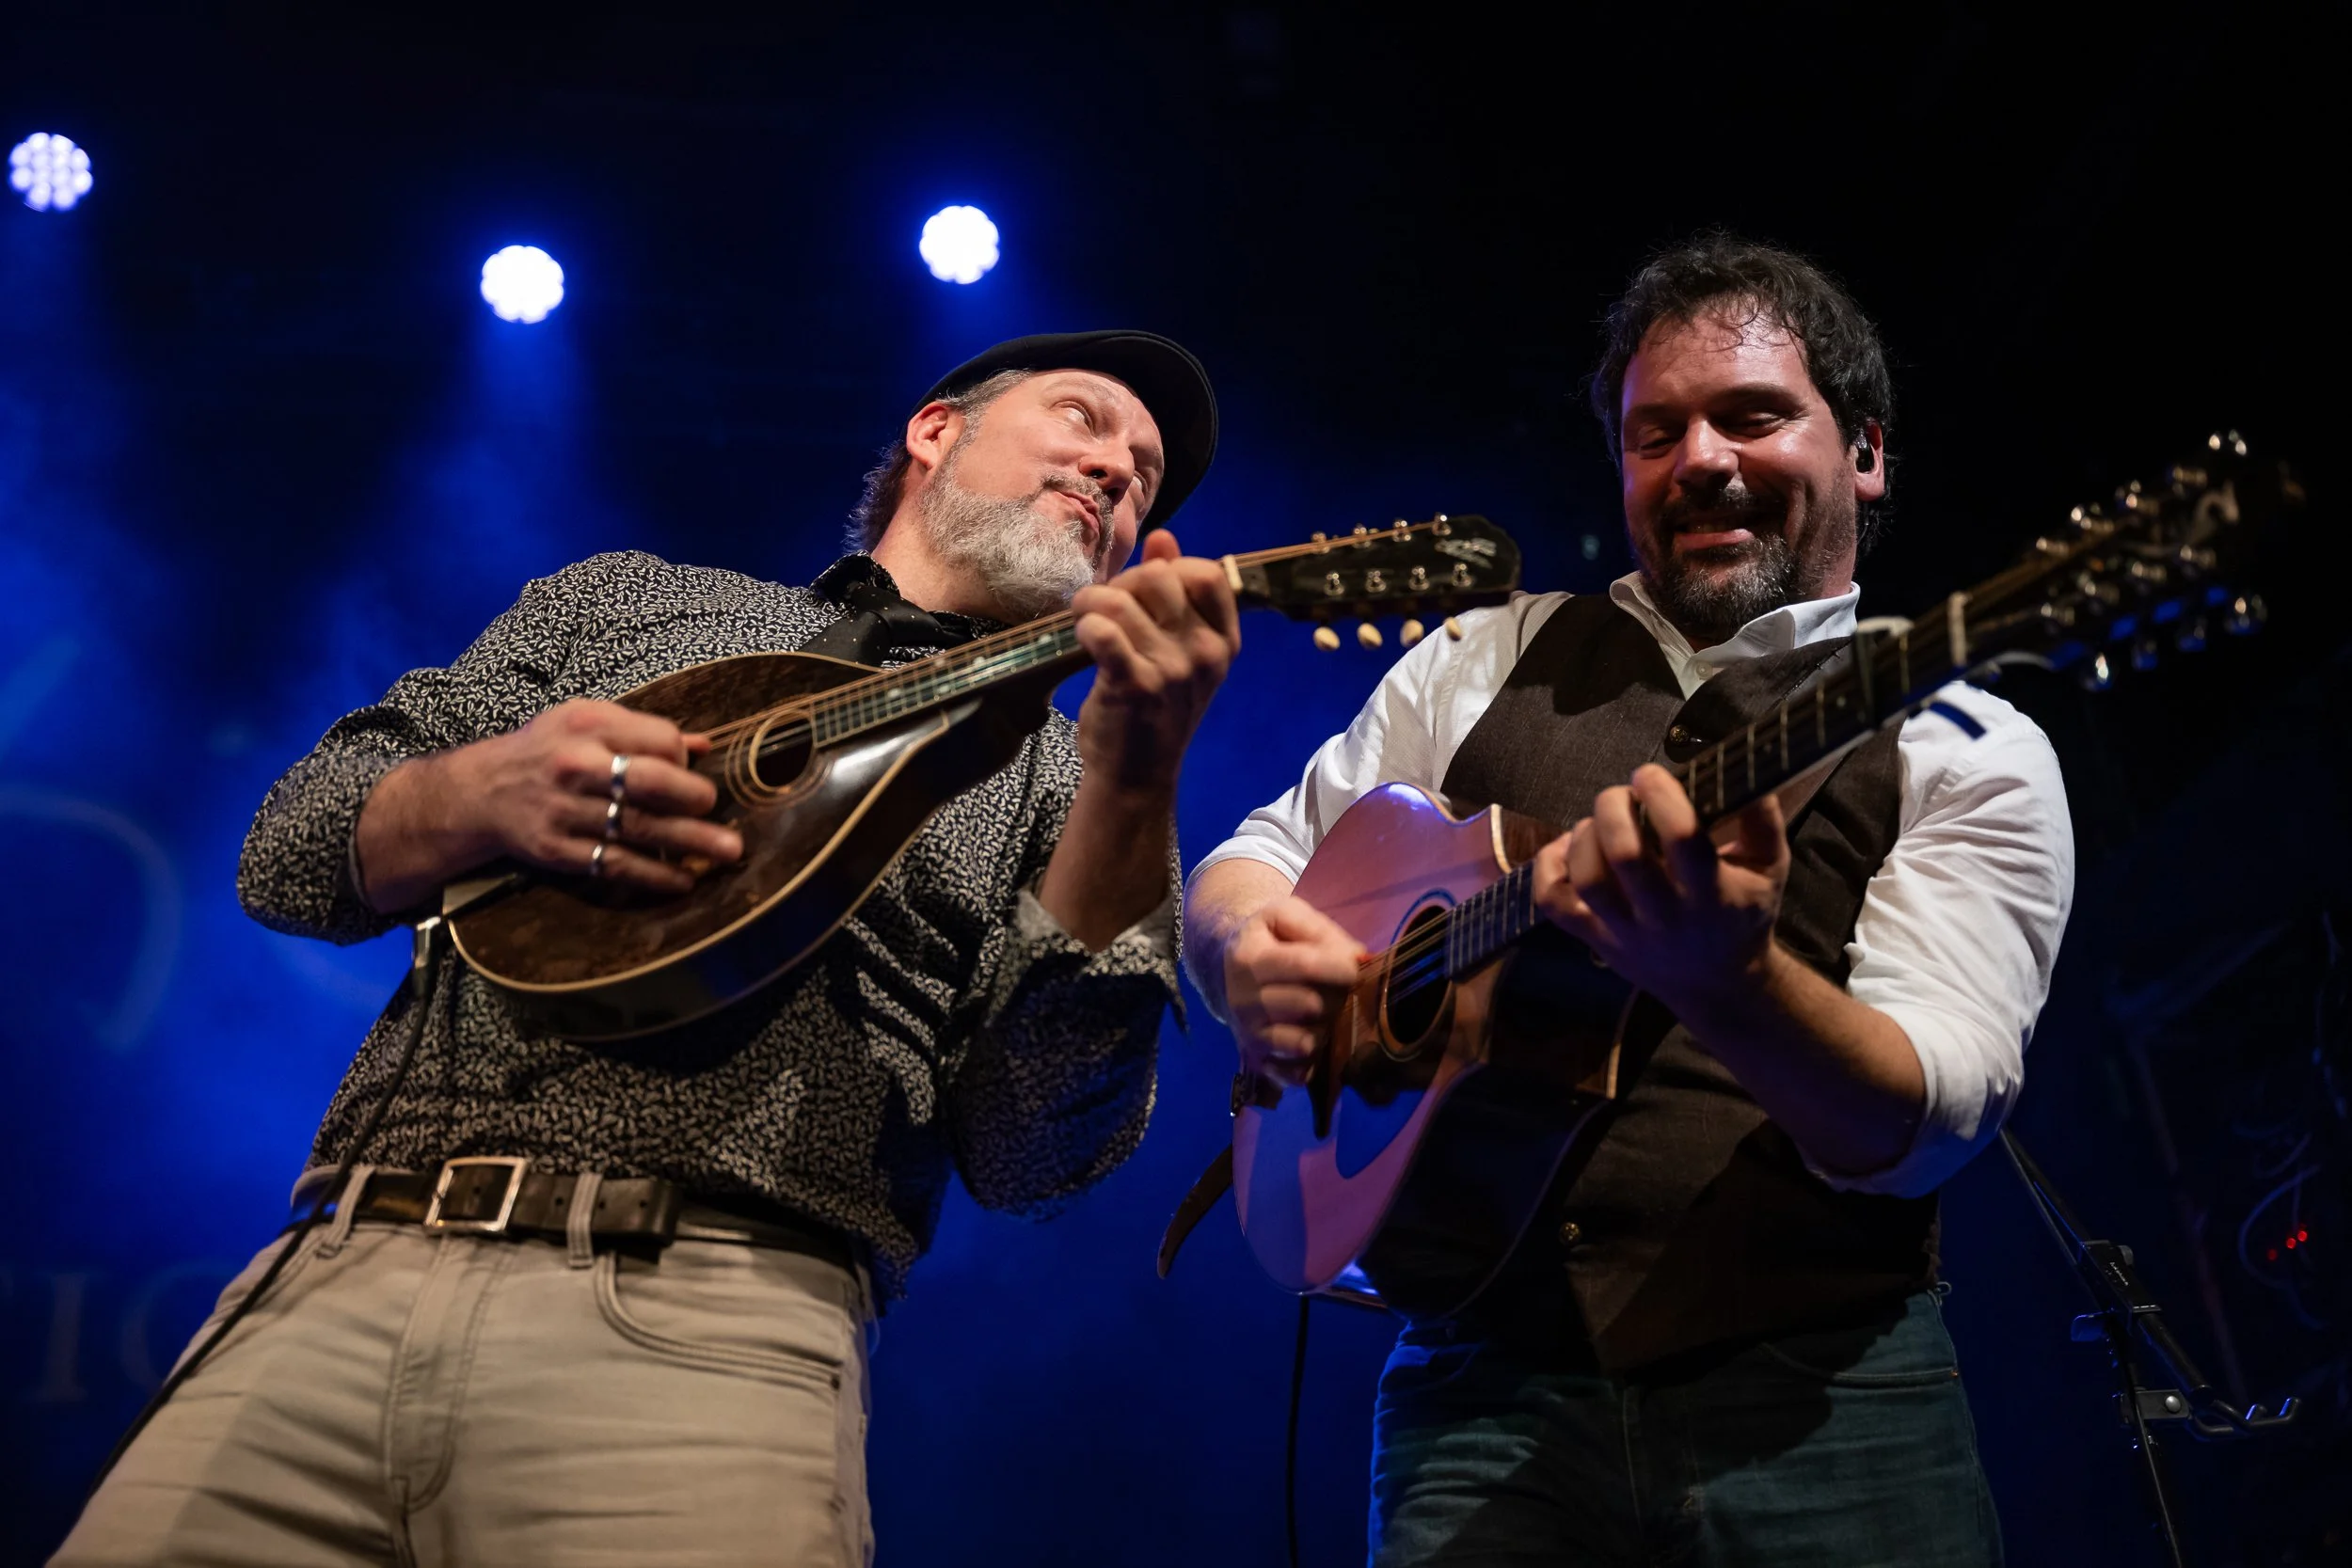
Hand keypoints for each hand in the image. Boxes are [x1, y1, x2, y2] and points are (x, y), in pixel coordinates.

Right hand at [436, 699, 742, 896]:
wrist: (480, 792)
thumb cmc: (545, 751)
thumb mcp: (584, 722)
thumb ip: (642, 732)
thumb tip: (703, 745)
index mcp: (587, 725)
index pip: (656, 738)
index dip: (681, 755)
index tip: (689, 770)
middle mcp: (576, 766)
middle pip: (648, 782)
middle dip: (692, 796)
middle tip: (716, 806)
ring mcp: (567, 811)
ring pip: (638, 827)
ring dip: (689, 841)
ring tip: (729, 851)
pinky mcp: (559, 850)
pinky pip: (615, 863)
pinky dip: (654, 874)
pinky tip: (684, 879)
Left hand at [1069, 529, 1240, 795]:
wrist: (1136, 776)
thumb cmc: (1156, 709)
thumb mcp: (1179, 652)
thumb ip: (1175, 592)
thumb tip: (1162, 537)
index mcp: (1222, 641)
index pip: (1206, 573)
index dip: (1168, 568)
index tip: (1144, 594)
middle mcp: (1205, 653)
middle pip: (1158, 577)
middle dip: (1121, 583)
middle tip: (1105, 609)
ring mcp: (1172, 671)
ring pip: (1120, 599)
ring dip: (1090, 602)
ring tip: (1085, 620)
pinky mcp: (1134, 686)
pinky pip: (1103, 631)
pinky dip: (1085, 626)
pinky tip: (1083, 638)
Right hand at [1223, 896, 1365, 1084]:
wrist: (1228, 971)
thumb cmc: (1268, 940)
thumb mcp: (1284, 917)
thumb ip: (1319, 929)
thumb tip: (1357, 957)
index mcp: (1248, 958)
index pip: (1304, 966)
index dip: (1340, 967)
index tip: (1354, 966)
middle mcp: (1242, 1001)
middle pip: (1310, 1006)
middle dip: (1334, 996)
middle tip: (1335, 987)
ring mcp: (1248, 1036)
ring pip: (1306, 1043)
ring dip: (1324, 1028)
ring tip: (1321, 1012)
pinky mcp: (1258, 1063)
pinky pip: (1298, 1073)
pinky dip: (1312, 1060)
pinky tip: (1310, 1035)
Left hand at [1531, 762, 1789, 1015]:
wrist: (1719, 986)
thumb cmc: (1742, 914)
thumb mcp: (1769, 868)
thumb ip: (1763, 818)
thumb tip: (1743, 768)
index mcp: (1712, 892)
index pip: (1682, 837)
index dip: (1660, 795)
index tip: (1649, 775)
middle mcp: (1666, 915)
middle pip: (1624, 854)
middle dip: (1613, 808)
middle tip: (1622, 795)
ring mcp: (1625, 931)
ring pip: (1587, 878)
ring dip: (1584, 836)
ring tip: (1599, 823)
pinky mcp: (1595, 939)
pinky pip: (1553, 904)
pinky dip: (1547, 868)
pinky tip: (1565, 848)